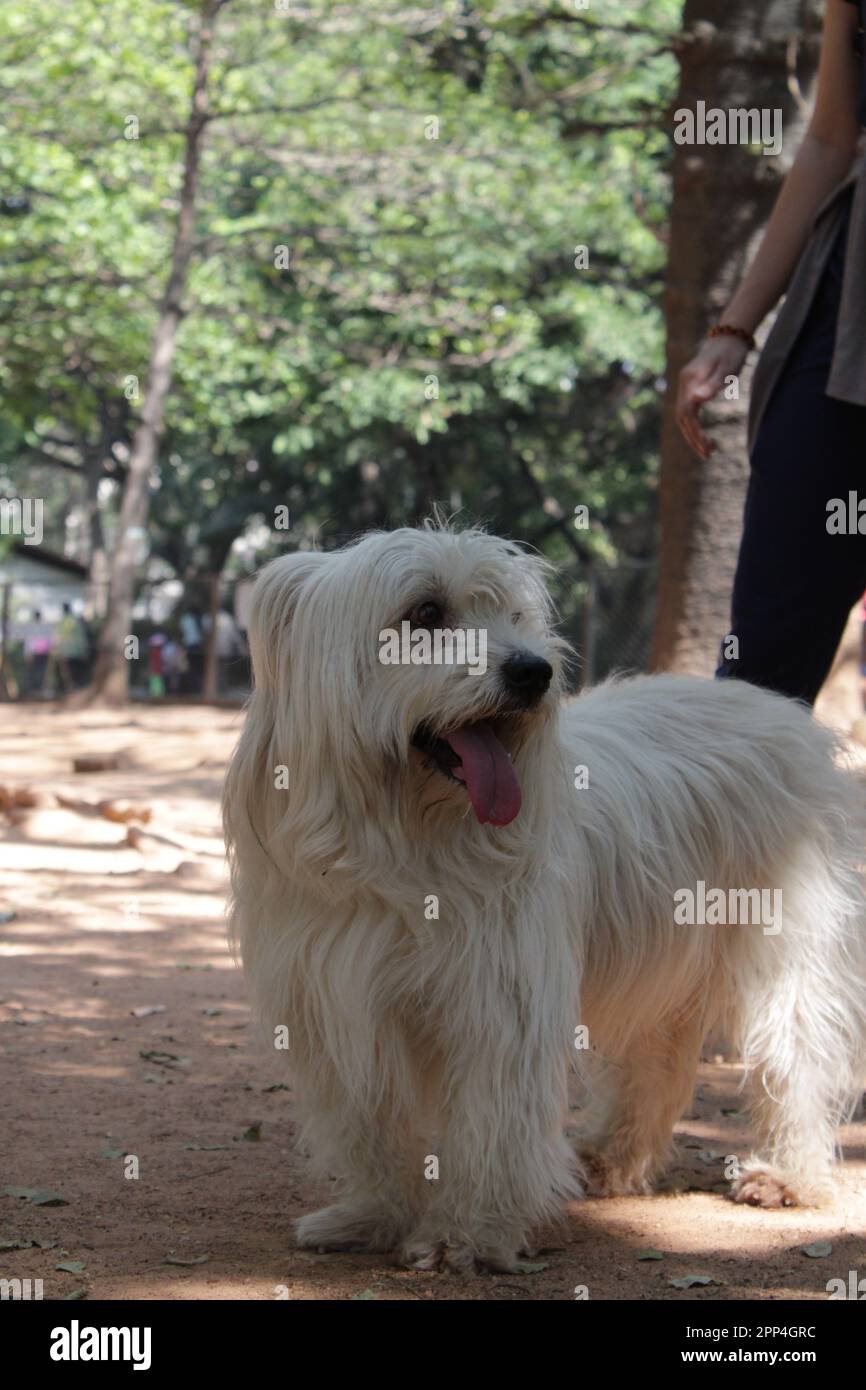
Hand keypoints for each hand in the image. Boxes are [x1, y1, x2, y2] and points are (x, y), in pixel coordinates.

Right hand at [675, 334, 749, 458]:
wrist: (731, 335)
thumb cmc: (732, 352)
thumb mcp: (727, 368)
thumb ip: (712, 384)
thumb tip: (697, 400)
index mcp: (690, 380)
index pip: (687, 413)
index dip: (695, 432)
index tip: (707, 447)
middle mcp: (684, 384)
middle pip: (682, 418)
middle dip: (693, 438)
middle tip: (708, 455)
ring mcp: (687, 385)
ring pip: (684, 416)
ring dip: (693, 435)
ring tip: (708, 450)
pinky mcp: (692, 386)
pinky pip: (689, 411)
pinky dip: (695, 426)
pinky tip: (704, 435)